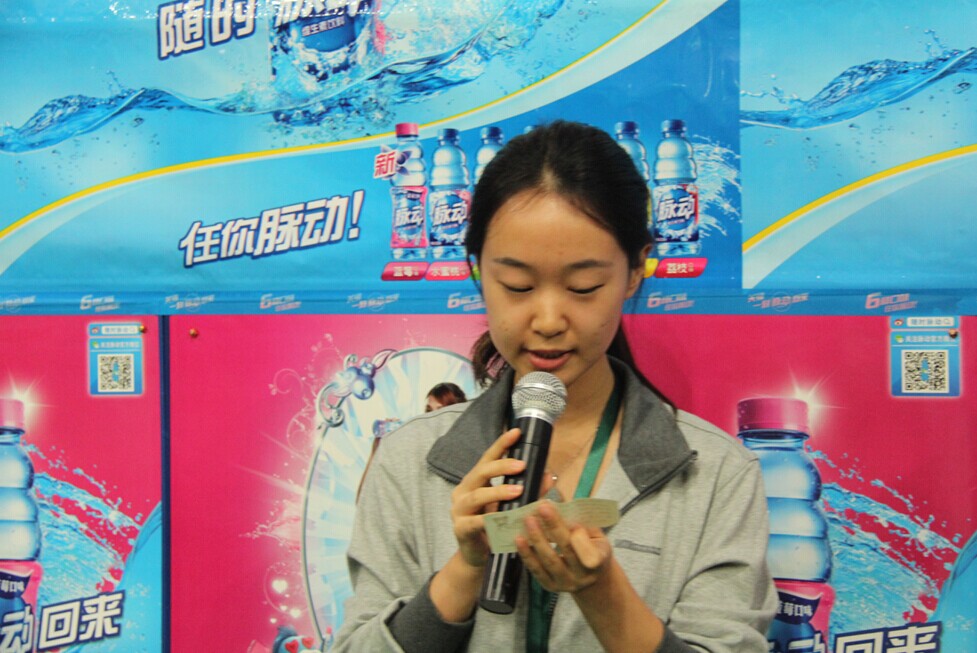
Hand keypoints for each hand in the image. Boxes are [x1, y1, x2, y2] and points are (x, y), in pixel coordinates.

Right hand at [450, 427, 525, 568]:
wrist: (477, 557)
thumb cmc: (494, 527)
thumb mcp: (511, 506)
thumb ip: (529, 491)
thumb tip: (549, 475)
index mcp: (474, 481)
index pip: (487, 458)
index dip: (501, 445)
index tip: (517, 432)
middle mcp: (463, 491)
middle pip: (480, 472)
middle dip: (501, 466)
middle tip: (521, 465)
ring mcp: (458, 510)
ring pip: (477, 496)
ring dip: (498, 492)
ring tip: (518, 491)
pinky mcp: (460, 529)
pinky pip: (474, 522)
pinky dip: (489, 520)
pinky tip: (502, 519)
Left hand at [514, 500, 612, 592]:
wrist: (591, 577)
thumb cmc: (591, 546)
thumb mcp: (594, 531)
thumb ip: (576, 512)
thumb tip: (551, 485)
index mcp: (600, 559)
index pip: (591, 552)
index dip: (581, 539)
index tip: (573, 521)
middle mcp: (583, 575)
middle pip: (567, 550)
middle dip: (554, 527)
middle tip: (542, 507)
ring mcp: (566, 582)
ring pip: (550, 561)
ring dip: (537, 539)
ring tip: (528, 520)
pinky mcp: (550, 586)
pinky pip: (536, 570)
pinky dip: (527, 554)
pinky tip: (519, 539)